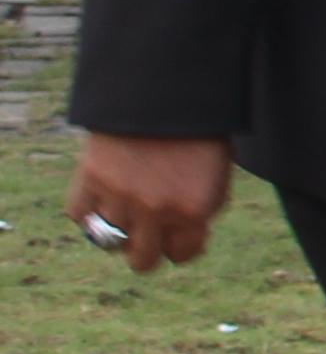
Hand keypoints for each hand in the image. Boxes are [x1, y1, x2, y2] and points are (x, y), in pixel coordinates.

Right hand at [67, 130, 232, 274]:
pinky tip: (102, 196)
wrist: (167, 91)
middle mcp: (157, 210)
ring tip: (128, 206)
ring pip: (109, 242)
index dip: (181, 245)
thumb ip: (201, 213)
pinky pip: (80, 217)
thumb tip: (181, 248)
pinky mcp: (91, 178)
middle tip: (149, 229)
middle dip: (147, 248)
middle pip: (141, 262)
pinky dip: (88, 211)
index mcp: (195, 209)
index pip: (181, 255)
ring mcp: (121, 196)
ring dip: (118, 227)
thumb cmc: (198, 133)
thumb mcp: (216, 175)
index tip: (178, 233)